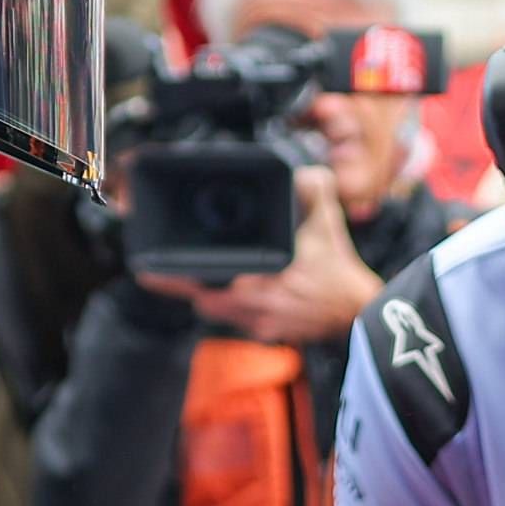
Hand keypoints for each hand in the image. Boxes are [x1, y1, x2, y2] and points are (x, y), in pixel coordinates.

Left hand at [146, 168, 378, 346]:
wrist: (360, 313)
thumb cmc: (341, 273)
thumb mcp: (327, 222)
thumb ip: (313, 189)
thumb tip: (302, 171)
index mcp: (255, 285)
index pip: (197, 285)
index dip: (168, 278)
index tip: (144, 271)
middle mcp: (250, 310)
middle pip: (201, 301)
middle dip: (187, 284)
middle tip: (168, 268)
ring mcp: (258, 325)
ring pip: (218, 312)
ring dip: (210, 294)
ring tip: (202, 275)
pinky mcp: (268, 334)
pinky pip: (239, 320)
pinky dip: (234, 304)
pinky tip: (241, 288)